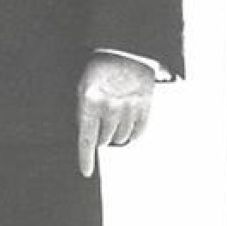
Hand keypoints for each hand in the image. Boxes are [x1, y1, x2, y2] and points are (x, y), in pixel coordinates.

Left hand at [77, 52, 154, 177]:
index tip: (85, 172)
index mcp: (89, 101)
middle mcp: (109, 107)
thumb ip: (82, 111)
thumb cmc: (98, 70)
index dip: (85, 158)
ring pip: (120, 139)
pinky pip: (137, 134)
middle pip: (104, 140)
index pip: (86, 138)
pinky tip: (127, 126)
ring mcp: (129, 108)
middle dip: (100, 138)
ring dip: (115, 137)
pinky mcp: (144, 108)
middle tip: (100, 125)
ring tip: (113, 122)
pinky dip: (131, 135)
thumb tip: (87, 138)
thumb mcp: (82, 87)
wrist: (126, 53)